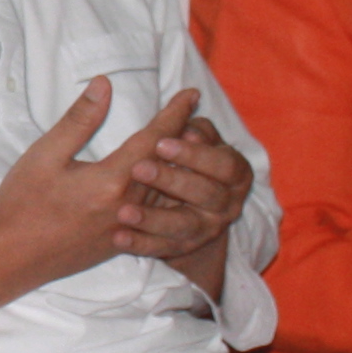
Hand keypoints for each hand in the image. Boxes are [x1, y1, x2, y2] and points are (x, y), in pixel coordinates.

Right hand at [0, 78, 205, 330]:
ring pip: (168, 192)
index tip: (191, 94)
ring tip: (192, 146)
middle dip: (186, 139)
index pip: (155, 139)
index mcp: (112, 180)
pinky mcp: (121, 242)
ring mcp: (128, 227)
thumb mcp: (45, 155)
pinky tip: (170, 187)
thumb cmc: (23, 204)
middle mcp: (129, 205)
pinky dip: (168, 193)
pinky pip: (157, 213)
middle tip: (198, 116)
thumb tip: (104, 85)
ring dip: (181, 167)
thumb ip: (79, 120)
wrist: (11, 259)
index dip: (175, 114)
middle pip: (170, 166)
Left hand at [117, 110, 251, 276]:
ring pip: (184, 226)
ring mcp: (205, 229)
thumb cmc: (190, 158)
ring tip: (124, 212)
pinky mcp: (182, 247)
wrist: (192, 207)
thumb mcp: (197, 139)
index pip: (224, 165)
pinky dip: (140, 244)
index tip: (161, 143)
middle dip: (173, 180)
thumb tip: (189, 103)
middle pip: (206, 194)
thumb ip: (196, 127)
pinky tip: (118, 237)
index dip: (196, 154)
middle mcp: (226, 204)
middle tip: (139, 169)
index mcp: (234, 173)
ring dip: (154, 218)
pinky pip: (162, 249)